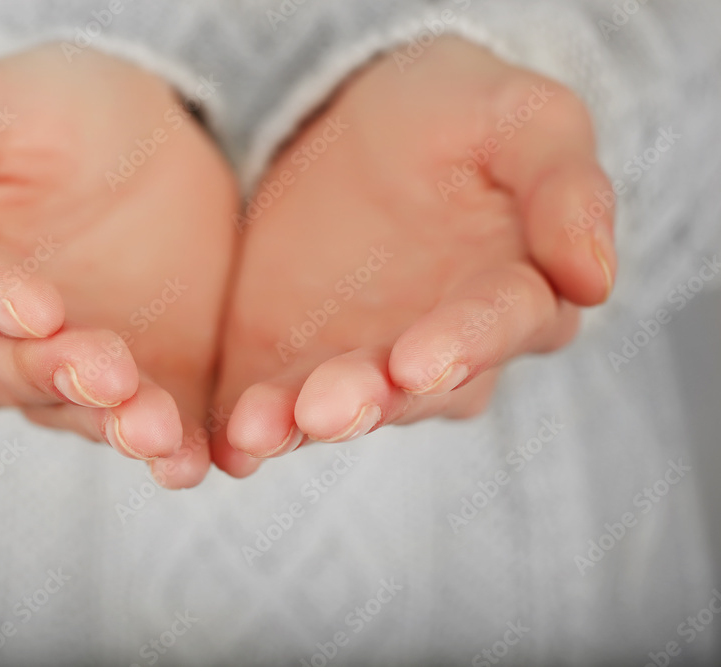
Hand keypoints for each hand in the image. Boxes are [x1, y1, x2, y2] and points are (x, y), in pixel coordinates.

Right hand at [0, 46, 237, 487]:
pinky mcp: (142, 387)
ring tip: (157, 428)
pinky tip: (191, 458)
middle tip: (108, 369)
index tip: (38, 306)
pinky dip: (172, 450)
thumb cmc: (50, 112)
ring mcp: (69, 371)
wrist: (159, 134)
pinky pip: (149, 431)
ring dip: (113, 424)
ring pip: (73, 413)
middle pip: (0, 374)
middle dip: (52, 374)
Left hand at [210, 37, 615, 475]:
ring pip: (338, 410)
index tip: (419, 361)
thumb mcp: (521, 118)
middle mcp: (436, 350)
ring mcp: (359, 365)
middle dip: (368, 402)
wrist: (348, 114)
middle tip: (325, 409)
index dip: (460, 347)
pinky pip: (272, 408)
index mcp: (508, 296)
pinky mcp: (288, 365)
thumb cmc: (452, 115)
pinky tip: (224, 441)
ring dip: (298, 425)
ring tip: (258, 429)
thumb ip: (564, 187)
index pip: (494, 330)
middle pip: (410, 391)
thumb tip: (594, 277)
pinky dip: (247, 431)